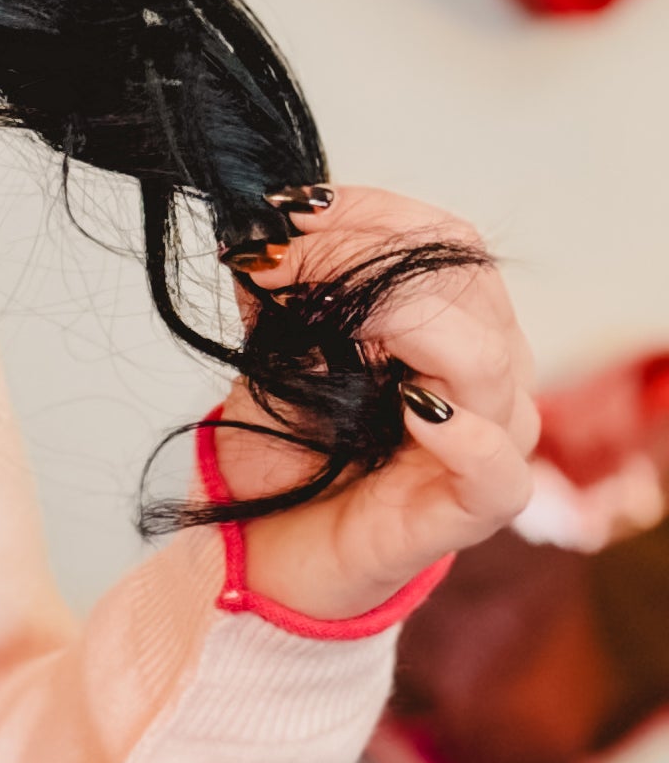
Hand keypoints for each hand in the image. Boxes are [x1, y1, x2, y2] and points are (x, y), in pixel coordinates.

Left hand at [217, 186, 537, 622]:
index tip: (281, 215)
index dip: (365, 215)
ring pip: (486, 359)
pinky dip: (460, 430)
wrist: (267, 547)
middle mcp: (489, 371)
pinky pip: (495, 462)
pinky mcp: (477, 507)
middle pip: (464, 284)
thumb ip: (285, 292)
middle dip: (363, 259)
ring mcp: (493, 437)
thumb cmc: (287, 450)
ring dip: (400, 324)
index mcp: (455, 321)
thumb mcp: (274, 350)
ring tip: (324, 323)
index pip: (443, 238)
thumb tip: (267, 232)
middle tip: (274, 265)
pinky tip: (414, 408)